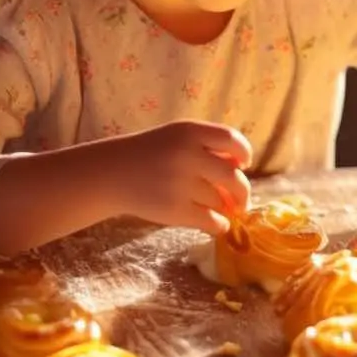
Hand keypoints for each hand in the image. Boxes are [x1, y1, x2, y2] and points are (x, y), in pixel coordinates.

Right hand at [103, 120, 251, 234]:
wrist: (113, 173)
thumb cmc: (153, 154)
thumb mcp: (178, 138)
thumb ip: (209, 147)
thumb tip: (242, 169)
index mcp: (189, 132)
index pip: (232, 139)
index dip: (244, 153)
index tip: (243, 165)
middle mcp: (186, 155)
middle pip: (233, 176)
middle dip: (243, 192)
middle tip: (242, 201)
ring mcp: (179, 183)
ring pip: (221, 201)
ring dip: (225, 209)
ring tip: (219, 209)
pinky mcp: (173, 209)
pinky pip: (211, 221)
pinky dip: (219, 225)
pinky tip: (215, 223)